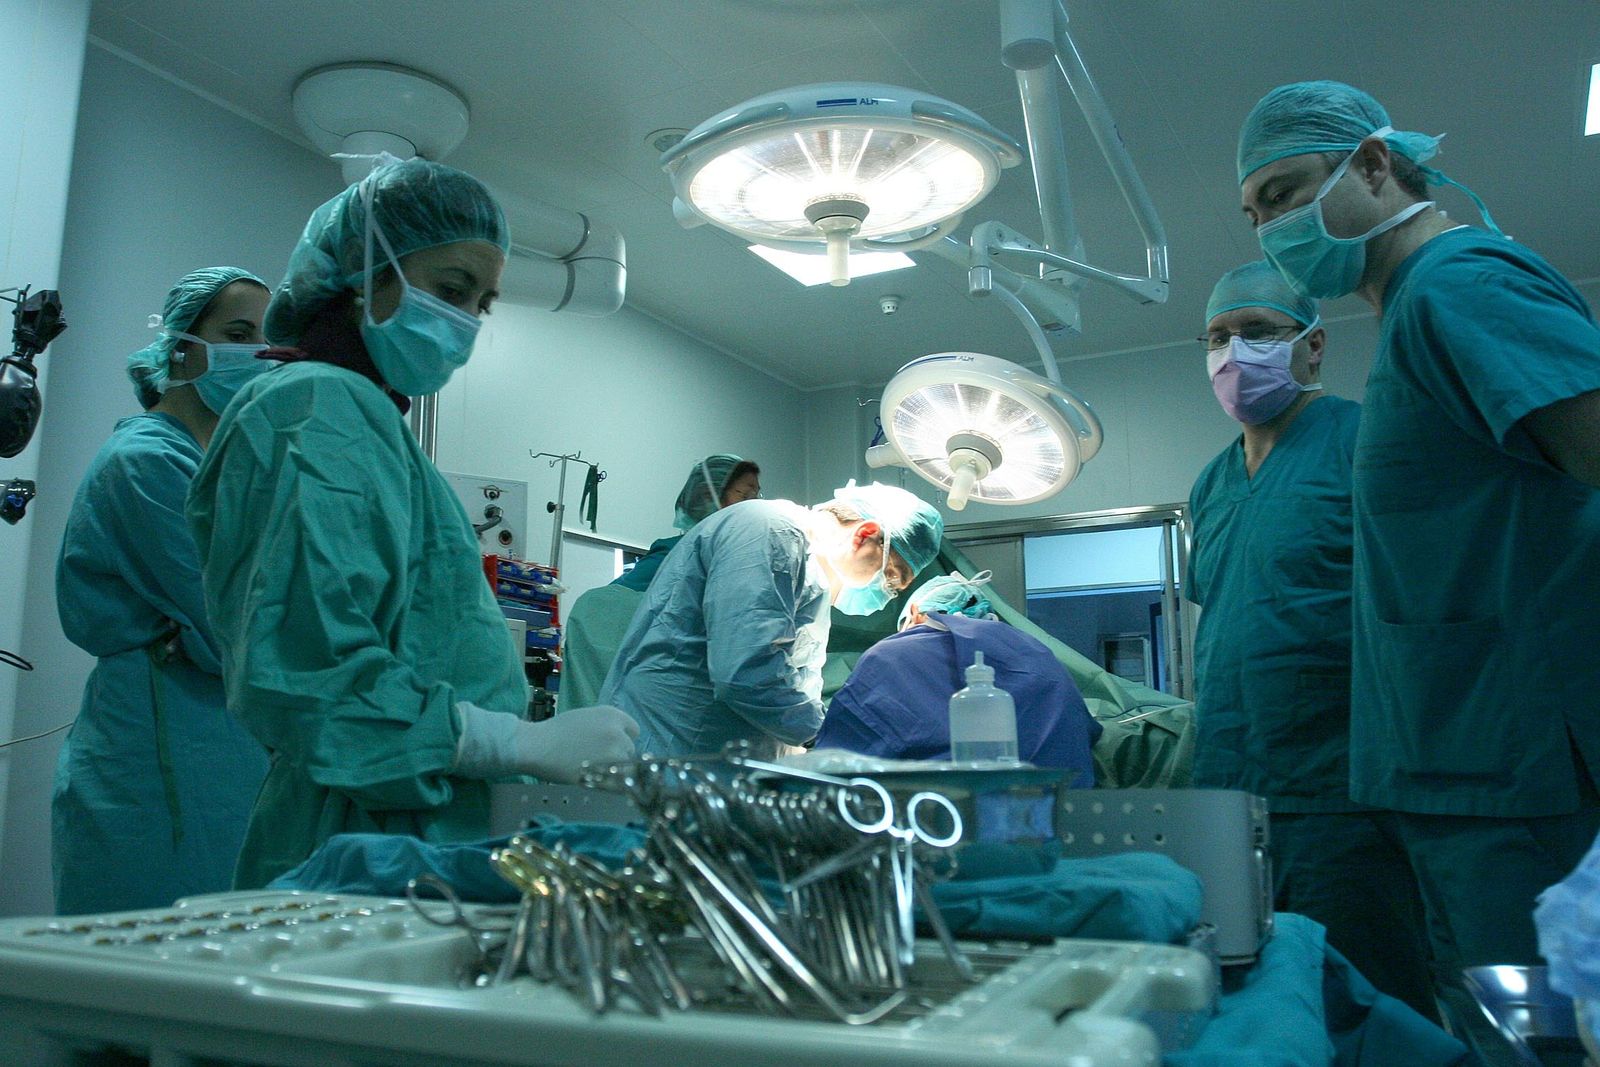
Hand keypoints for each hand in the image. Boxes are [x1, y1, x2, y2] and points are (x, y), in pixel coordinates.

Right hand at [514, 704, 638, 782]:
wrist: (538, 746)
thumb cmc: (557, 730)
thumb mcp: (586, 717)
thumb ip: (606, 725)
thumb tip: (619, 736)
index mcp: (613, 715)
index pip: (634, 730)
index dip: (624, 738)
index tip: (613, 745)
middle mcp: (618, 733)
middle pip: (630, 749)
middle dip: (619, 754)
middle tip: (600, 759)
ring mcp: (614, 754)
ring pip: (626, 767)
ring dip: (616, 770)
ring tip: (598, 771)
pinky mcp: (607, 774)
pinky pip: (619, 783)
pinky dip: (612, 784)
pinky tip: (599, 781)